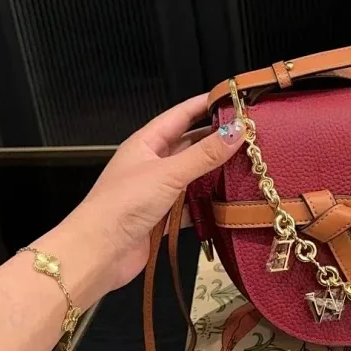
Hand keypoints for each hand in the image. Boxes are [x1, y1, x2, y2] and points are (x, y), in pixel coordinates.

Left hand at [37, 96, 244, 303]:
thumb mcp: (168, 173)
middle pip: (189, 145)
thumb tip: (239, 129)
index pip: (180, 115)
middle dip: (216, 139)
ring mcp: (157, 191)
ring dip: (215, 172)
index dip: (205, 104)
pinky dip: (208, 203)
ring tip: (248, 165)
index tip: (234, 97)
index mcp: (146, 143)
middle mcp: (152, 163)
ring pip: (192, 175)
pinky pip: (191, 205)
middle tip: (251, 135)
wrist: (99, 252)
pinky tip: (231, 202)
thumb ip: (204, 154)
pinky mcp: (162, 217)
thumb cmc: (126, 203)